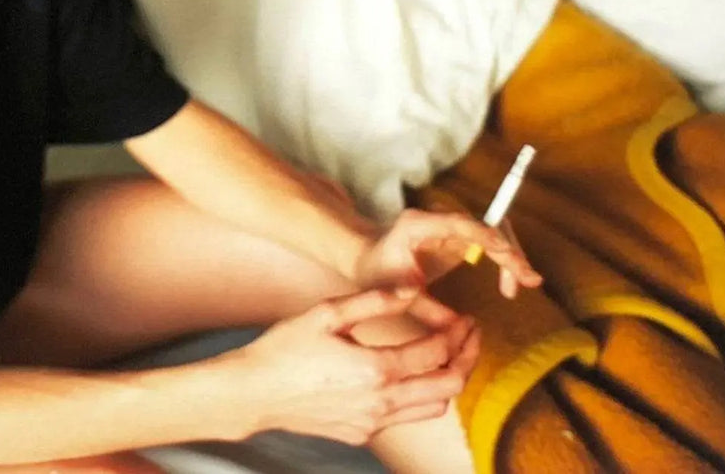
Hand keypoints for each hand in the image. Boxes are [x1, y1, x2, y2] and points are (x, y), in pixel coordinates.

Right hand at [227, 287, 477, 445]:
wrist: (253, 394)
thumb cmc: (284, 350)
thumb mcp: (325, 313)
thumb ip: (372, 301)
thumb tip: (411, 290)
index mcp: (375, 368)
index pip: (436, 353)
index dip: (458, 334)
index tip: (465, 319)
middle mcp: (382, 402)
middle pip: (448, 386)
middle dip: (467, 359)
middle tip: (470, 337)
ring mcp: (373, 423)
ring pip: (433, 408)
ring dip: (447, 381)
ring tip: (448, 356)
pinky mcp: (363, 434)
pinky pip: (406, 418)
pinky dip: (419, 397)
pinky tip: (409, 376)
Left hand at [355, 209, 542, 298]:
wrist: (363, 255)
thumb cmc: (374, 272)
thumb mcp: (393, 293)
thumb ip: (423, 308)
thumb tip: (455, 328)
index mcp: (418, 225)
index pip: (462, 224)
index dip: (490, 240)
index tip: (510, 260)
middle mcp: (437, 218)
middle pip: (486, 225)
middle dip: (509, 251)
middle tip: (527, 282)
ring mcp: (449, 224)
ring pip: (492, 231)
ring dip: (509, 257)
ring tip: (518, 287)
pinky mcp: (457, 235)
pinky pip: (487, 240)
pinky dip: (502, 258)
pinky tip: (509, 283)